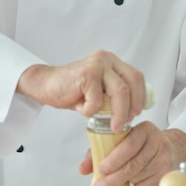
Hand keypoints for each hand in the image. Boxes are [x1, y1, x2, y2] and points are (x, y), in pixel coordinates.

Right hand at [16, 49, 146, 132]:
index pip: (137, 77)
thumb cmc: (72, 91)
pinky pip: (97, 101)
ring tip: (113, 126)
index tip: (136, 113)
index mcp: (112, 62)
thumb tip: (133, 111)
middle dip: (133, 106)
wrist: (45, 85)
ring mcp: (97, 65)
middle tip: (126, 122)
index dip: (140, 97)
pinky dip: (91, 111)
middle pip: (132, 83)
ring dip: (119, 113)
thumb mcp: (99, 91)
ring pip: (120, 92)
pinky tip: (80, 108)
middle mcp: (107, 59)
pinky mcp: (87, 74)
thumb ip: (114, 95)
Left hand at [79, 121, 185, 185]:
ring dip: (126, 181)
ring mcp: (166, 158)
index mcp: (144, 129)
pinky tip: (139, 178)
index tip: (102, 169)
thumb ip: (100, 151)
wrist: (174, 149)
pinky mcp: (169, 173)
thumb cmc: (142, 145)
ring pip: (138, 177)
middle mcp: (158, 141)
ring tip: (125, 175)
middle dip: (113, 179)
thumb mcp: (123, 140)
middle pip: (133, 165)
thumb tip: (83, 169)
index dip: (114, 159)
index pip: (129, 145)